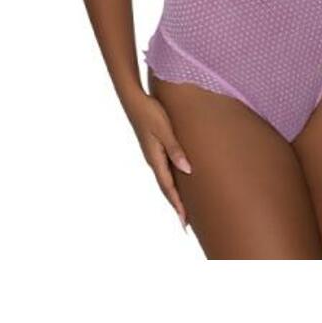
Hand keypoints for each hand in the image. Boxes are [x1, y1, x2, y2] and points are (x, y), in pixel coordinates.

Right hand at [126, 91, 192, 230]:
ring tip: (183, 206)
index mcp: (155, 158)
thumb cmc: (150, 113)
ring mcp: (152, 154)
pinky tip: (177, 179)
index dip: (177, 204)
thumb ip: (176, 149)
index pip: (169, 187)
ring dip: (173, 194)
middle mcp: (153, 160)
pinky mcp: (153, 147)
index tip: (184, 221)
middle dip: (176, 205)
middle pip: (166, 187)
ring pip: (165, 179)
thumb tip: (188, 170)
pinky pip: (164, 169)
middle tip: (185, 223)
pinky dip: (171, 180)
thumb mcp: (165, 130)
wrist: (133, 100)